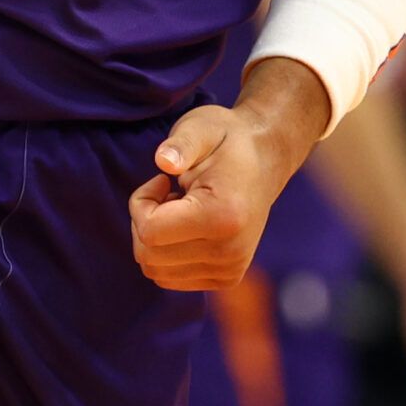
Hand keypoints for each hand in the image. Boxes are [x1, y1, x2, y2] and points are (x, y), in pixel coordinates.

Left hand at [128, 102, 308, 291]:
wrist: (264, 159)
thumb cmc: (226, 139)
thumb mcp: (201, 127)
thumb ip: (181, 143)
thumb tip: (163, 161)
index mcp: (222, 217)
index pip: (150, 232)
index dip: (140, 203)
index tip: (161, 181)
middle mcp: (229, 253)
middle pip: (148, 257)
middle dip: (144, 222)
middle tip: (166, 193)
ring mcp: (229, 270)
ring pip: (156, 271)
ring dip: (154, 240)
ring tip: (178, 209)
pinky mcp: (226, 278)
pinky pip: (171, 278)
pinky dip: (166, 253)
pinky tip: (185, 226)